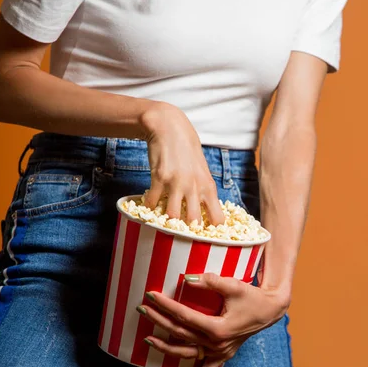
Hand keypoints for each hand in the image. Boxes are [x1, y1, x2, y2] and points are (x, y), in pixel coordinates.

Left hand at [138, 273, 289, 366]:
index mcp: (218, 328)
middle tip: (142, 309)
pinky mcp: (223, 354)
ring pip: (186, 354)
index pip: (185, 317)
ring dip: (165, 348)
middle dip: (159, 320)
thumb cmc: (252, 296)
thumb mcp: (233, 286)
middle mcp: (217, 344)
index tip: (151, 295)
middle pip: (181, 334)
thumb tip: (186, 278)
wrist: (270, 310)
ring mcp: (220, 352)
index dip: (166, 306)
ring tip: (147, 339)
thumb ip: (210, 281)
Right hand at [139, 102, 223, 224]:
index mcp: (209, 187)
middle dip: (187, 232)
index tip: (206, 237)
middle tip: (181, 233)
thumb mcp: (203, 172)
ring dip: (166, 221)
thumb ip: (204, 192)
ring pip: (172, 216)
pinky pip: (152, 202)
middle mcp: (195, 187)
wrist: (171, 129)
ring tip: (164, 220)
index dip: (212, 231)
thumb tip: (207, 214)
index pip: (217, 218)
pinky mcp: (159, 178)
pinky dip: (150, 207)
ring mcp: (176, 183)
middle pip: (194, 222)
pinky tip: (151, 205)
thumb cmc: (189, 152)